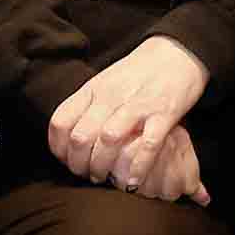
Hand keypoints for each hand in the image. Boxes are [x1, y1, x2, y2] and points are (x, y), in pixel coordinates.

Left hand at [47, 36, 211, 197]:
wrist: (176, 53)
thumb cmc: (138, 73)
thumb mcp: (105, 83)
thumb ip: (87, 106)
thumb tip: (68, 137)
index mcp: (93, 90)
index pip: (61, 121)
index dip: (58, 149)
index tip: (66, 162)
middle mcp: (110, 97)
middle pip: (81, 136)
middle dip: (79, 165)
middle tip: (87, 175)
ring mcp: (137, 105)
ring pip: (108, 140)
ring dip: (104, 166)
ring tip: (107, 179)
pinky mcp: (164, 113)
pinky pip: (147, 145)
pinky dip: (138, 167)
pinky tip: (133, 181)